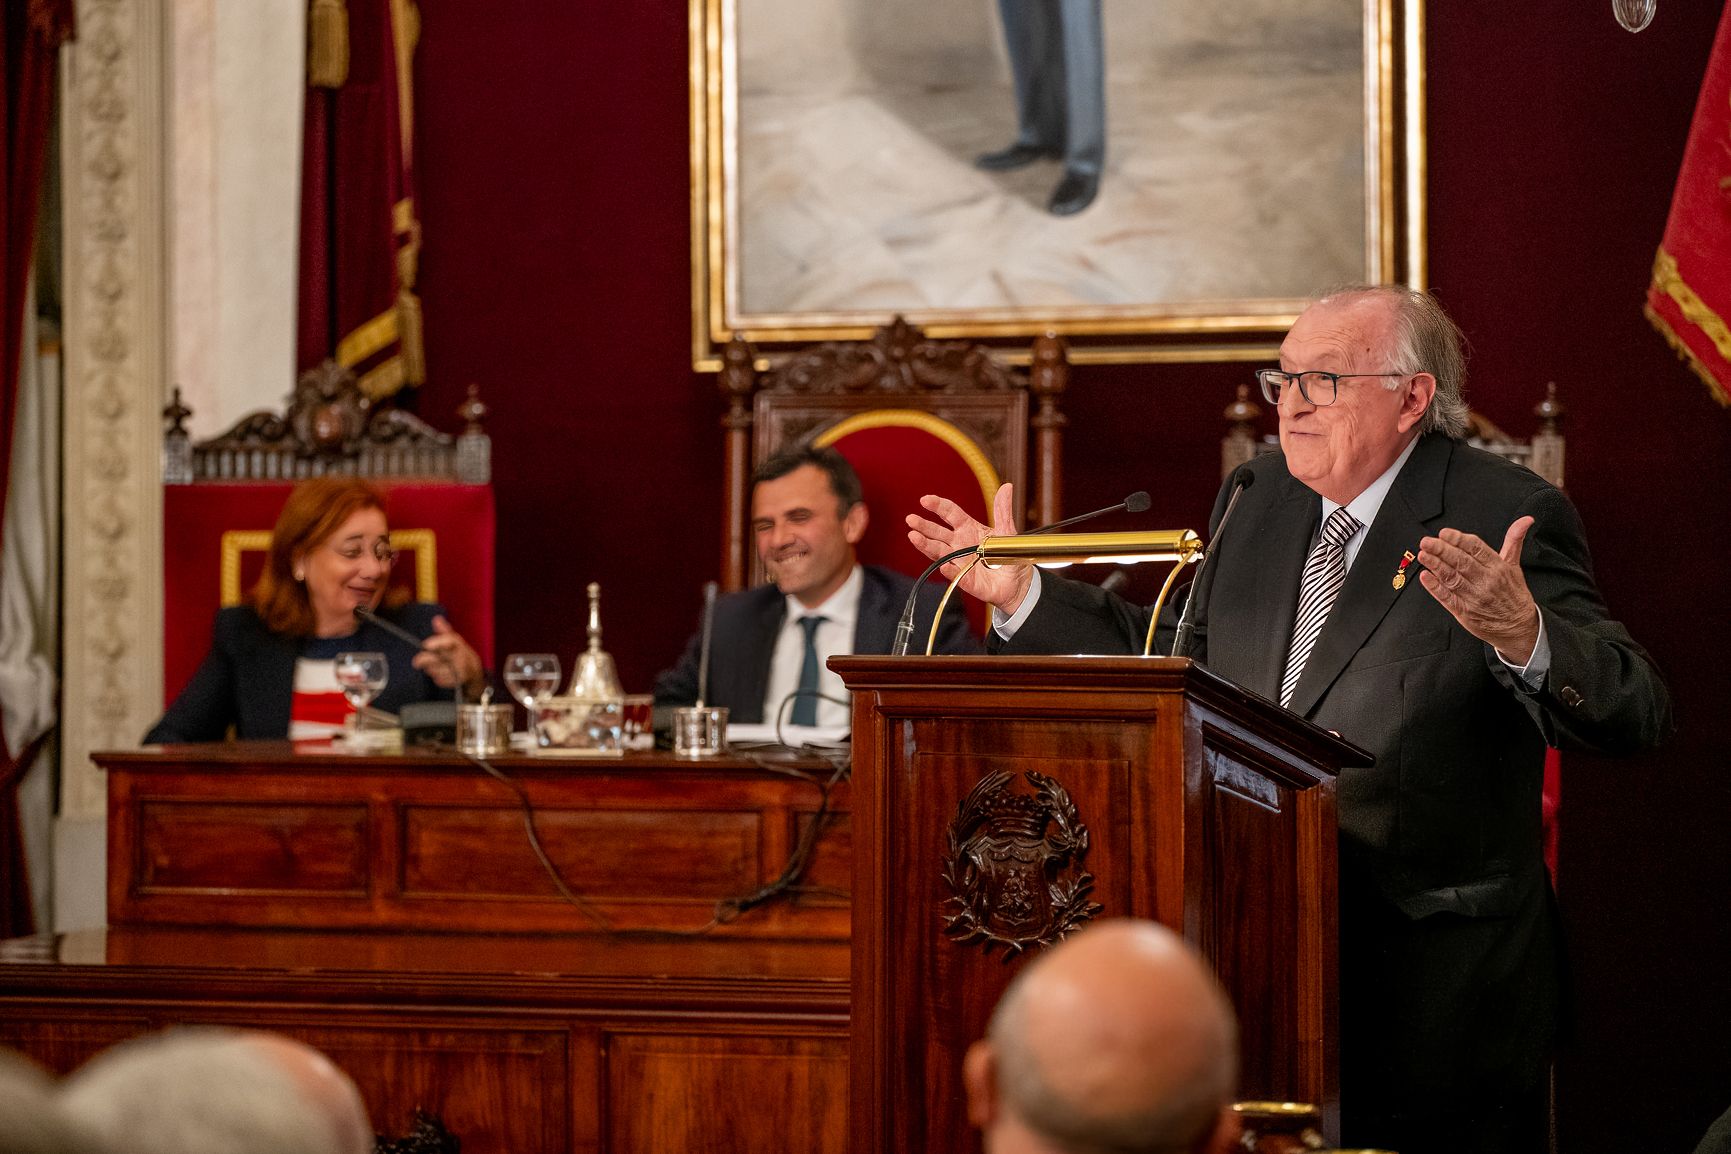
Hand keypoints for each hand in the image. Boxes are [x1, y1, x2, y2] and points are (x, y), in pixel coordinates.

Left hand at [413, 615, 484, 692]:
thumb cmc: (462, 655)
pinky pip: (441, 680)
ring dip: (431, 669)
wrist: (475, 672)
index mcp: (460, 645)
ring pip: (439, 670)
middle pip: (442, 658)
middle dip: (427, 660)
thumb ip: (445, 631)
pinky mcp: (457, 682)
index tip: (425, 645)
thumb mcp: (456, 641)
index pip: (451, 640)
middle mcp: (462, 657)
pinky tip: (437, 674)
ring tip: (431, 667)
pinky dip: (436, 678)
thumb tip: (436, 619)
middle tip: (416, 662)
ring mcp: (460, 671)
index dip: (438, 642)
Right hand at [905, 483, 1034, 614]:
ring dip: (926, 545)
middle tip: (911, 519)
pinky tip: (944, 565)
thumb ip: (1003, 510)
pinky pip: (956, 575)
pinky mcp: (966, 580)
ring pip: (939, 552)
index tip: (925, 500)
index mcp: (968, 528)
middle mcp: (959, 544)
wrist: (1018, 581)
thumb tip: (1007, 486)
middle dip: (924, 526)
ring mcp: (960, 562)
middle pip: (938, 533)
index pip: (950, 513)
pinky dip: (949, 570)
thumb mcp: (1007, 530)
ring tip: (914, 537)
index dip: (937, 506)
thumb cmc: (1007, 554)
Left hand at [1417, 516, 1540, 663]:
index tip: (1444, 533)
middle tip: (1427, 541)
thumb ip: (1514, 541)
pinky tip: (1425, 577)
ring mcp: (1475, 598)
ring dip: (1436, 565)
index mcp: (1498, 567)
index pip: (1476, 549)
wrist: (1519, 627)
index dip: (1458, 540)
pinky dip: (1435, 587)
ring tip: (1423, 555)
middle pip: (1462, 562)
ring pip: (1453, 578)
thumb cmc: (1514, 594)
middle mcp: (1487, 581)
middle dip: (1442, 550)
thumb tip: (1525, 520)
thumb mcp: (1515, 566)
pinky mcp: (1465, 612)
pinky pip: (1448, 598)